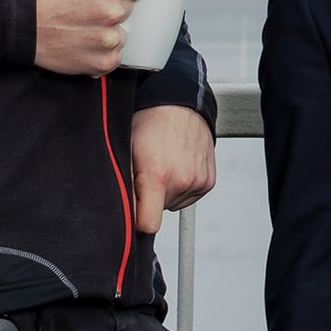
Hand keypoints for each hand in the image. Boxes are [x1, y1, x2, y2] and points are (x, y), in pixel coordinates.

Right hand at [35, 0, 149, 76]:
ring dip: (109, 33)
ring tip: (84, 27)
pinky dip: (102, 54)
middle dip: (114, 9)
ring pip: (124, 34)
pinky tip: (83, 44)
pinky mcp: (102, 61)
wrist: (22, 25)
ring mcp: (108, 38)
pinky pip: (115, 57)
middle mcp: (113, 11)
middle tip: (88, 8)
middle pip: (131, 10)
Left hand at [129, 104, 214, 232]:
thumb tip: (122, 215)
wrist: (178, 105)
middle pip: (159, 213)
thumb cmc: (148, 125)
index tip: (131, 208)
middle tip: (147, 172)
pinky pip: (188, 196)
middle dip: (149, 199)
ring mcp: (198, 181)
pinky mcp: (209, 181)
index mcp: (157, 176)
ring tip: (164, 165)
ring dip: (166, 192)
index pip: (147, 225)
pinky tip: (177, 166)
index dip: (135, 221)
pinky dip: (180, 187)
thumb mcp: (125, 152)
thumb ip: (122, 186)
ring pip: (173, 204)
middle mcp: (182, 180)